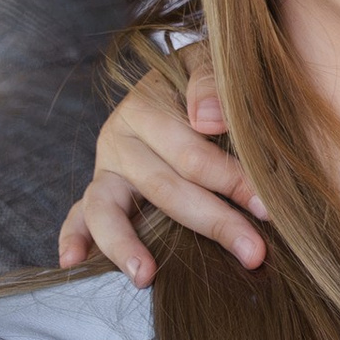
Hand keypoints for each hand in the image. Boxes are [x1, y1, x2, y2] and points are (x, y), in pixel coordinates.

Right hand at [57, 52, 265, 280]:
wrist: (186, 80)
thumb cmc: (211, 79)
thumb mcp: (214, 63)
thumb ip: (213, 81)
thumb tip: (207, 120)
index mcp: (147, 104)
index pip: (190, 152)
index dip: (231, 180)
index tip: (267, 207)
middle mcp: (119, 136)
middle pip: (163, 187)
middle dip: (213, 221)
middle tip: (253, 252)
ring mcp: (107, 166)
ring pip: (107, 207)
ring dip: (126, 244)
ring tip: (147, 276)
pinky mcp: (101, 189)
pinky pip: (80, 214)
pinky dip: (73, 237)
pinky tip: (72, 261)